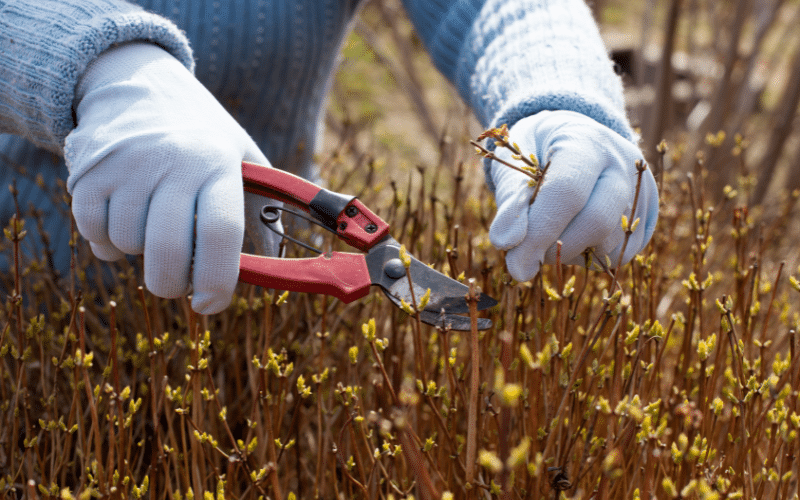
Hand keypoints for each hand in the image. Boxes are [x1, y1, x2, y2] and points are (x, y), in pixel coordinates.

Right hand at [65, 42, 281, 313]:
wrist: (138, 83)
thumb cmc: (202, 136)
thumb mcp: (243, 158)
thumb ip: (264, 208)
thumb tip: (277, 262)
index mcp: (217, 164)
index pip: (220, 232)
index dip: (217, 281)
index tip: (210, 304)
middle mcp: (172, 163)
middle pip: (167, 251)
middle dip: (171, 283)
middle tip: (178, 283)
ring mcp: (127, 166)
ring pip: (127, 244)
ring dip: (138, 254)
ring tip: (152, 229)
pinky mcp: (89, 171)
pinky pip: (93, 233)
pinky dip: (106, 243)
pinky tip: (123, 223)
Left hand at [489, 110, 657, 280]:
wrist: (570, 137)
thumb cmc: (534, 152)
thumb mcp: (512, 164)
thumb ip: (509, 200)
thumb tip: (507, 242)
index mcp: (586, 141)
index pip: (567, 193)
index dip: (539, 232)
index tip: (513, 262)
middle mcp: (622, 163)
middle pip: (598, 222)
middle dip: (556, 249)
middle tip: (526, 256)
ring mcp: (641, 189)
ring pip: (612, 244)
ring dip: (572, 254)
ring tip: (549, 233)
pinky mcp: (647, 215)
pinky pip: (621, 254)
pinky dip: (591, 257)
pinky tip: (571, 236)